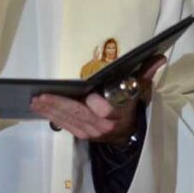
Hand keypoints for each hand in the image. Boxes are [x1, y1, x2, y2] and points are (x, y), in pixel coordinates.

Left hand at [30, 55, 165, 145]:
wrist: (127, 133)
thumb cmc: (131, 106)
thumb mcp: (140, 89)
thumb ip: (145, 73)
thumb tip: (158, 57)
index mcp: (118, 113)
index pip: (105, 110)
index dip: (96, 104)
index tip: (87, 96)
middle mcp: (103, 125)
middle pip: (79, 114)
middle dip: (59, 105)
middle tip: (40, 96)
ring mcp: (91, 132)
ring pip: (68, 120)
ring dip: (50, 110)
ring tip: (35, 100)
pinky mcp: (82, 135)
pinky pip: (65, 125)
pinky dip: (51, 116)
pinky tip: (40, 107)